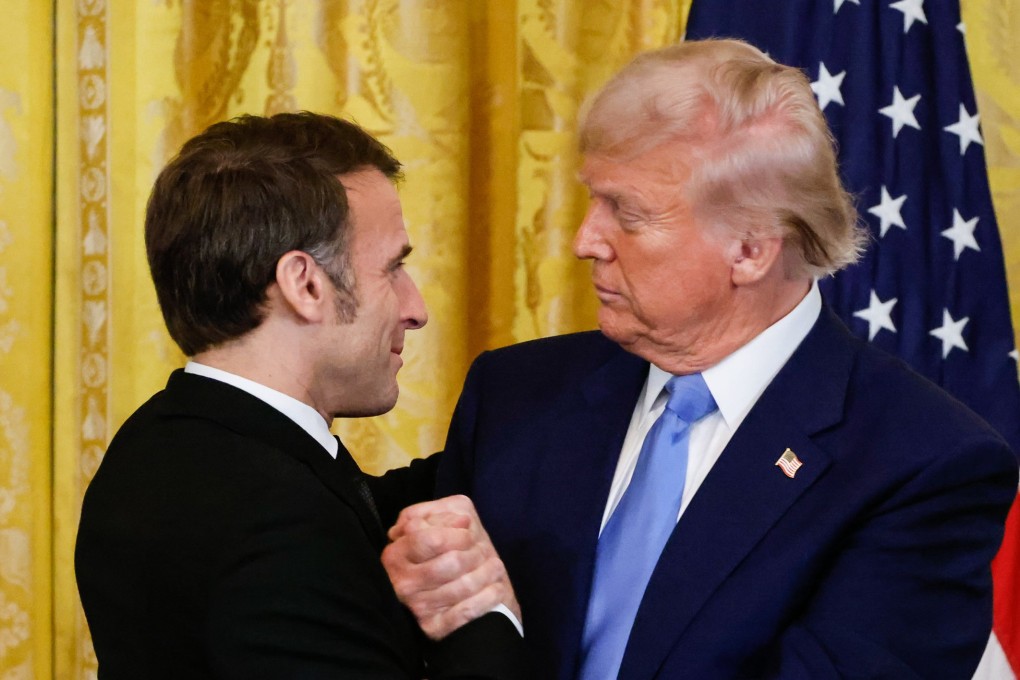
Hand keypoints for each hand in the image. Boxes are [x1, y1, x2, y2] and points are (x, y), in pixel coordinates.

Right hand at [381, 495, 520, 639]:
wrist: (461, 591)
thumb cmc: (452, 550)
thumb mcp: (444, 522)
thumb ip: (443, 514)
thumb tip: (461, 522)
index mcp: (397, 552)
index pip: (430, 539)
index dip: (456, 534)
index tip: (469, 533)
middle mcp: (402, 582)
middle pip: (451, 563)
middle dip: (475, 554)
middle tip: (483, 552)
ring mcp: (417, 606)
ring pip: (463, 586)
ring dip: (487, 573)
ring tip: (494, 567)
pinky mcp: (434, 627)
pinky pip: (466, 612)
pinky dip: (487, 597)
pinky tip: (496, 588)